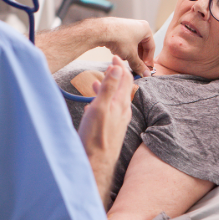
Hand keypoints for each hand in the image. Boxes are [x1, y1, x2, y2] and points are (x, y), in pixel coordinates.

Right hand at [77, 56, 133, 205]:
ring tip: (98, 81)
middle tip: (109, 65)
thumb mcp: (100, 108)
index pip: (125, 80)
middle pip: (122, 89)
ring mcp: (116, 121)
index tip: (114, 56)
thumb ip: (109, 88)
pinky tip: (93, 104)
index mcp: (120, 104)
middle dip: (116, 75)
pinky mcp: (109, 129)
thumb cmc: (95, 137)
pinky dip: (102, 101)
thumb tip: (117, 68)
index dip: (120, 66)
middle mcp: (122, 112)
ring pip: (114, 99)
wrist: (95, 163)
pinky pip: (108, 110)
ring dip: (108, 88)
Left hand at [98, 18, 153, 76]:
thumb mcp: (131, 55)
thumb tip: (144, 73)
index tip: (146, 69)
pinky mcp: (117, 29)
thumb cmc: (119, 39)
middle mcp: (137, 25)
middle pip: (141, 46)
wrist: (100, 31)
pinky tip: (117, 54)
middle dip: (138, 57)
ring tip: (125, 60)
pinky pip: (123, 42)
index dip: (149, 59)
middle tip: (136, 67)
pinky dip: (122, 49)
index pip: (151, 47)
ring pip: (131, 45)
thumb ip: (139, 65)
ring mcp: (126, 26)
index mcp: (145, 29)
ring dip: (129, 54)